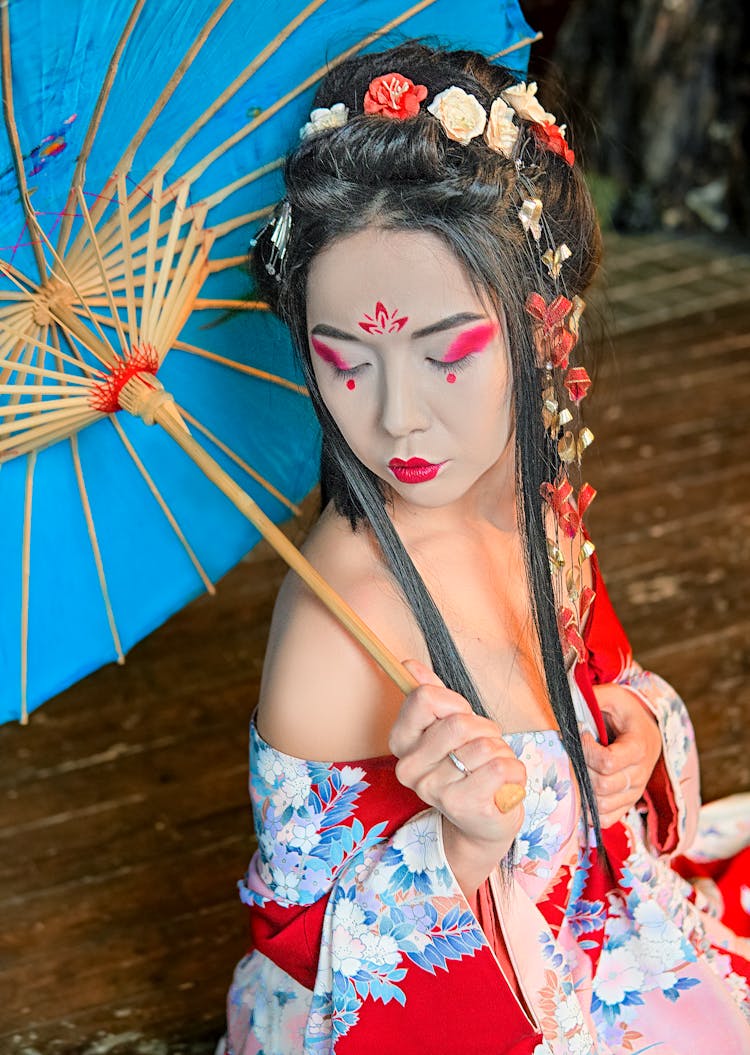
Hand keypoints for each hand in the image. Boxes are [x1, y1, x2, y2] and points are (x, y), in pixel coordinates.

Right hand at [389, 659, 525, 886]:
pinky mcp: (462, 806)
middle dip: (485, 730)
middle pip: (459, 723)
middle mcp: (409, 768)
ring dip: (501, 753)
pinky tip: (504, 785)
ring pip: (484, 746)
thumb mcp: (449, 728)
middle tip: (484, 749)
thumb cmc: (468, 768)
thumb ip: (432, 696)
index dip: (454, 702)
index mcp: (401, 742)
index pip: (424, 698)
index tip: (460, 718)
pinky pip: (501, 768)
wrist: (483, 822)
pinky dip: (514, 771)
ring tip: (493, 769)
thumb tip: (410, 665)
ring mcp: (433, 790)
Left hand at [582, 683, 662, 827]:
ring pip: (602, 804)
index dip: (587, 750)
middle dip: (581, 768)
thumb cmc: (624, 713)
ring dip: (583, 788)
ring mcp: (634, 792)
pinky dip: (590, 810)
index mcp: (639, 748)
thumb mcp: (613, 697)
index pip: (608, 762)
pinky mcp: (627, 804)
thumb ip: (594, 696)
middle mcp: (640, 775)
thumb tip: (567, 697)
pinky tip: (581, 790)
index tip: (581, 734)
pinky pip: (607, 818)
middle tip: (574, 752)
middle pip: (603, 785)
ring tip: (577, 768)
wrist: (644, 732)